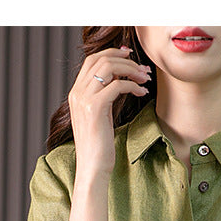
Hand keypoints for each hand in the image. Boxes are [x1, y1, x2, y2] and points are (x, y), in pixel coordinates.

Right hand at [68, 45, 151, 181]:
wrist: (92, 168)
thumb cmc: (98, 147)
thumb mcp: (99, 116)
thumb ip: (103, 96)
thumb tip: (118, 80)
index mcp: (76, 93)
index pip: (91, 60)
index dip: (111, 53)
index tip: (129, 55)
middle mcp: (77, 92)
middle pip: (101, 59)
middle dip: (125, 59)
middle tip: (142, 68)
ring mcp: (84, 99)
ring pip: (109, 68)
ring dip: (131, 70)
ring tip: (145, 79)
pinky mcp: (95, 108)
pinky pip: (117, 85)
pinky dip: (133, 85)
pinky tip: (142, 92)